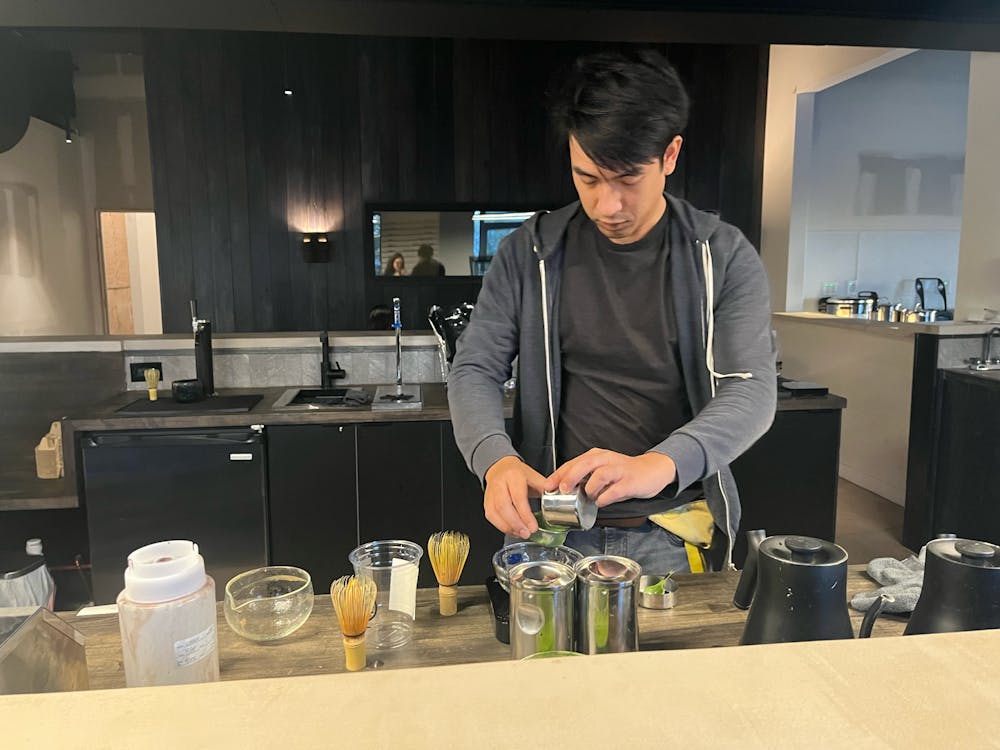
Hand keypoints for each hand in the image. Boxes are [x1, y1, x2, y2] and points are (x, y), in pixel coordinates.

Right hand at [484, 456, 546, 538]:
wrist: (501, 467)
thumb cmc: (518, 473)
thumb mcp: (534, 476)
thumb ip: (544, 488)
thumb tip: (556, 500)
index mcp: (514, 476)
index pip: (518, 498)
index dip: (525, 514)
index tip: (533, 526)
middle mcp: (499, 484)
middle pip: (503, 507)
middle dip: (516, 524)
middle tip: (527, 533)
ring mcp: (491, 493)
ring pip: (495, 513)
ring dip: (508, 527)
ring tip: (521, 534)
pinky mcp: (486, 501)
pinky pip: (491, 517)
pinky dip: (501, 526)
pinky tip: (512, 530)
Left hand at [545, 449, 676, 507]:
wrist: (652, 470)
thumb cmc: (623, 473)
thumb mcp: (602, 470)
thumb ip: (585, 478)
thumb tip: (564, 491)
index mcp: (597, 456)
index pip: (574, 462)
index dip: (559, 474)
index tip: (548, 486)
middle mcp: (607, 459)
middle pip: (585, 464)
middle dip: (571, 476)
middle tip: (563, 489)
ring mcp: (619, 470)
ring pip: (600, 474)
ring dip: (590, 488)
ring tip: (588, 497)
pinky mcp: (630, 481)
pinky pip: (615, 490)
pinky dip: (605, 497)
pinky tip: (601, 502)